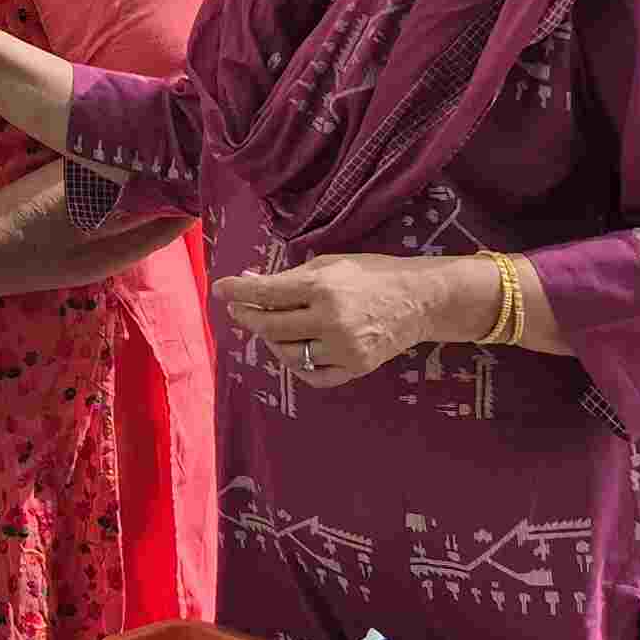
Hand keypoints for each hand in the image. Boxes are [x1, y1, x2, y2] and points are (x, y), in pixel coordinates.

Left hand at [213, 253, 476, 390]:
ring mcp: (344, 348)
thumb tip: (251, 281)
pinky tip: (291, 348)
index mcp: (324, 288)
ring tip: (268, 327)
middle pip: (272, 327)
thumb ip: (292, 277)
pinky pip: (313, 376)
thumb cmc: (373, 274)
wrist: (420, 300)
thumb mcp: (331, 264)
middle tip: (238, 309)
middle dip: (248, 317)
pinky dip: (297, 365)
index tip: (220, 289)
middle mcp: (331, 320)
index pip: (268, 292)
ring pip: (289, 354)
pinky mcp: (356, 367)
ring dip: (271, 341)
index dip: (239, 291)